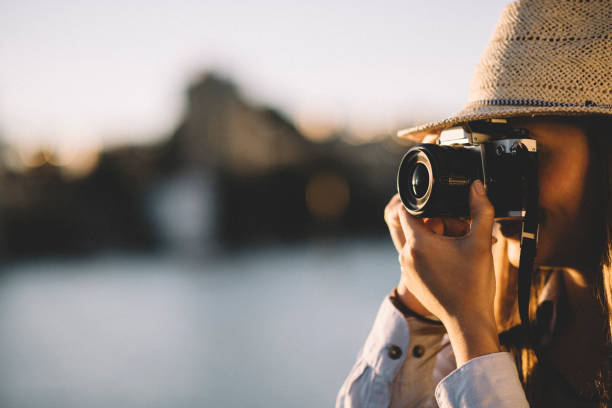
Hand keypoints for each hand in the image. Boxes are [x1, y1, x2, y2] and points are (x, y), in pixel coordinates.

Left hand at [395, 180, 499, 365]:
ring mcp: (406, 270)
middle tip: (454, 227)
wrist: (468, 321)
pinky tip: (451, 261)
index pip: (404, 211)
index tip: (436, 204)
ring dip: (431, 239)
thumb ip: (480, 210)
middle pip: (411, 226)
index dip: (419, 203)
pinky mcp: (411, 281)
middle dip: (431, 222)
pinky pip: (415, 259)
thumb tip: (476, 186)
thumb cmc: (473, 284)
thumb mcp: (480, 243)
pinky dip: (429, 255)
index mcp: (417, 243)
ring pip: (414, 243)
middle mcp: (406, 255)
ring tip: (455, 245)